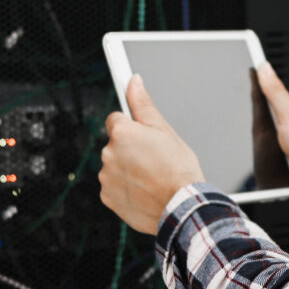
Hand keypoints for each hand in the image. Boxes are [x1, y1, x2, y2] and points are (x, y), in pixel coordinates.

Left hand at [99, 75, 204, 234]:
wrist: (182, 206)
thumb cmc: (178, 169)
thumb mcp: (164, 130)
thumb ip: (142, 104)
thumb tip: (133, 82)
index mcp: (121, 133)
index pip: (116, 119)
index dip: (132, 127)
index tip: (141, 135)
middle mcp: (108, 153)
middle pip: (116, 144)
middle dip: (131, 150)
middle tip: (153, 159)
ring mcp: (106, 177)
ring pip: (115, 166)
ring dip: (128, 169)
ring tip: (151, 177)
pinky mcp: (107, 197)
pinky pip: (114, 187)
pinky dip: (126, 188)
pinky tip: (144, 190)